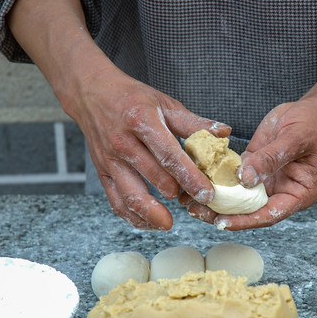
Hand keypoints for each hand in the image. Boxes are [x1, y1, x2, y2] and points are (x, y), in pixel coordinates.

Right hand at [69, 66, 230, 229]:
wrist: (92, 94)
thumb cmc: (132, 99)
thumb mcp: (164, 102)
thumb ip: (193, 122)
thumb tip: (224, 132)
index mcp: (142, 121)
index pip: (169, 155)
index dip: (190, 177)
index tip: (207, 194)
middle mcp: (123, 142)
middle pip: (154, 177)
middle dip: (178, 193)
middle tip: (197, 203)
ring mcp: (110, 160)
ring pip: (130, 195)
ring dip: (152, 213)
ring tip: (169, 223)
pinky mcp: (102, 173)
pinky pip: (116, 202)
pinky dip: (133, 216)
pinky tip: (150, 222)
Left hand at [179, 100, 316, 229]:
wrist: (311, 110)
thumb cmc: (312, 124)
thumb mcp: (295, 139)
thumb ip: (271, 159)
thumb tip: (245, 179)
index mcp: (298, 194)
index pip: (269, 214)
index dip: (245, 220)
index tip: (222, 223)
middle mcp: (280, 192)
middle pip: (250, 210)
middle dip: (223, 214)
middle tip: (197, 211)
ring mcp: (265, 182)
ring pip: (238, 198)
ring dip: (216, 200)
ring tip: (190, 201)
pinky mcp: (253, 168)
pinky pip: (233, 178)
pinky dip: (217, 180)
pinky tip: (197, 179)